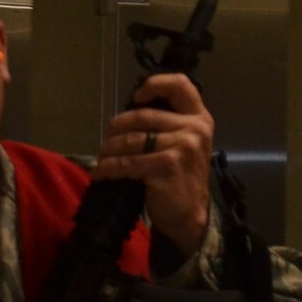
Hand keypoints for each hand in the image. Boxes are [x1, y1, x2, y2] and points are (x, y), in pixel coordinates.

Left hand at [93, 73, 212, 258]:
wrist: (189, 216)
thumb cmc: (181, 179)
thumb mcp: (185, 145)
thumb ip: (167, 126)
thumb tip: (127, 115)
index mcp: (200, 119)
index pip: (180, 85)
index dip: (154, 84)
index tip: (136, 98)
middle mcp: (194, 129)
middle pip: (142, 115)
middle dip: (116, 127)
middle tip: (106, 141)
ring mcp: (181, 147)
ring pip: (130, 139)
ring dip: (108, 149)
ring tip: (101, 158)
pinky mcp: (166, 166)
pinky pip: (127, 161)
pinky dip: (108, 167)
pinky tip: (101, 172)